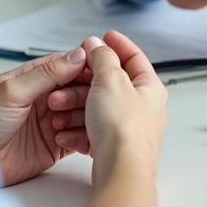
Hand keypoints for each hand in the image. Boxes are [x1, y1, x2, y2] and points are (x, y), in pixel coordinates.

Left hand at [0, 47, 88, 185]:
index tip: (97, 70)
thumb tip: (77, 54)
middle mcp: (45, 98)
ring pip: (83, 112)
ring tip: (59, 122)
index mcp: (33, 78)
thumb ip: (47, 73)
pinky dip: (81, 136)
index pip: (67, 65)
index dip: (84, 66)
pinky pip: (79, 137)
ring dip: (80, 115)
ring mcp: (51, 121)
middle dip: (83, 93)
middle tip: (74, 101)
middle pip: (79, 88)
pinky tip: (68, 137)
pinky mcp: (56, 145)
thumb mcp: (12, 91)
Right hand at [47, 32, 166, 184]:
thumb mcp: (110, 80)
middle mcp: (141, 107)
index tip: (103, 37)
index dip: (117, 44)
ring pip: (95, 109)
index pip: (134, 57)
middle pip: (109, 84)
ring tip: (58, 107)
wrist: (120, 169)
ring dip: (73, 107)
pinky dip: (74, 130)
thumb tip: (98, 45)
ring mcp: (126, 128)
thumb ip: (102, 58)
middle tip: (66, 79)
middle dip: (82, 82)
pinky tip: (63, 132)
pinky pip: (89, 132)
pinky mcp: (112, 146)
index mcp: (149, 87)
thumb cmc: (124, 129)